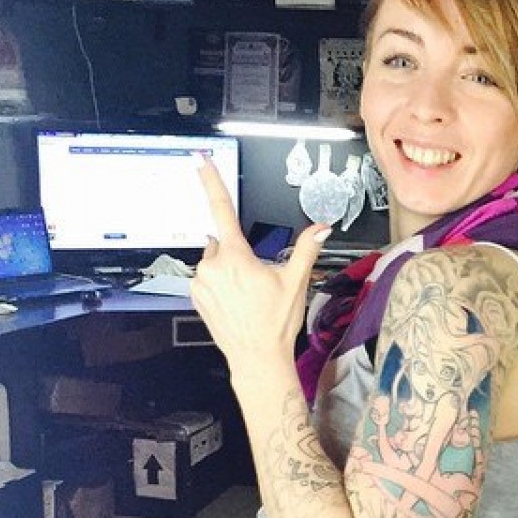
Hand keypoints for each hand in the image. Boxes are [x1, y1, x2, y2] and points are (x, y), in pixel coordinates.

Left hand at [190, 155, 328, 370]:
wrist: (257, 358)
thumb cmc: (275, 323)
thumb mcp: (296, 282)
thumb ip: (307, 248)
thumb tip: (322, 226)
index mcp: (236, 257)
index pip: (221, 210)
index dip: (211, 181)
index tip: (200, 160)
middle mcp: (212, 266)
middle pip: (222, 242)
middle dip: (237, 252)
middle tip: (257, 278)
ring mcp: (201, 283)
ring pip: (214, 261)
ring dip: (227, 270)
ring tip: (247, 295)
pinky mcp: (196, 296)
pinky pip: (207, 279)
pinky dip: (219, 284)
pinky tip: (235, 302)